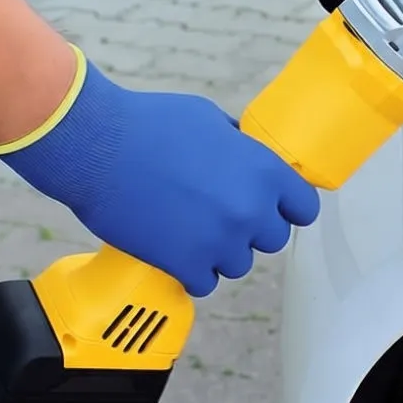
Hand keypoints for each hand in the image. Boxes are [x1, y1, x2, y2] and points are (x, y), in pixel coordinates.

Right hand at [0, 47, 320, 296]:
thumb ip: (239, 147)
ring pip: (238, 264)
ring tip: (188, 229)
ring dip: (218, 252)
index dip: (287, 207)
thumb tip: (249, 158)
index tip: (270, 207)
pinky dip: (190, 271)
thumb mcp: (209, 118)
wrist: (97, 145)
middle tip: (218, 214)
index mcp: (263, 171)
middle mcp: (250, 209)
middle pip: (273, 239)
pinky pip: (204, 283)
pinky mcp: (185, 265)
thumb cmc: (149, 123)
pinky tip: (173, 249)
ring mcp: (220, 241)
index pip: (305, 208)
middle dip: (249, 228)